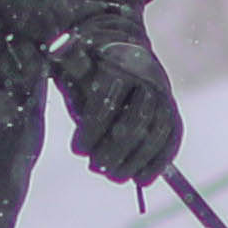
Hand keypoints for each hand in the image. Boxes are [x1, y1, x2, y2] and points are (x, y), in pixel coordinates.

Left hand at [43, 16, 181, 187]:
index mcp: (122, 64)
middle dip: (114, 150)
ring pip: (156, 134)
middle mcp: (149, 80)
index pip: (110, 100)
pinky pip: (172, 140)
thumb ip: (69, 60)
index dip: (93, 129)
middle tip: (95, 166)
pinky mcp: (173, 115)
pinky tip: (141, 179)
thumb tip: (54, 48)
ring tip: (113, 176)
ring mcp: (164, 98)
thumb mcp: (78, 62)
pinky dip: (159, 162)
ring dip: (135, 161)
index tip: (77, 149)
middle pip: (136, 121)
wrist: (124, 57)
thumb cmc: (93, 67)